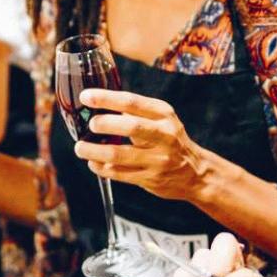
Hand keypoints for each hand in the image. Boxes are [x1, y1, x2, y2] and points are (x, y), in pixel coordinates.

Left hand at [75, 88, 207, 202]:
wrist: (196, 173)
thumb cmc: (170, 140)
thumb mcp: (162, 119)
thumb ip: (135, 111)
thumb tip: (98, 103)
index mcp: (163, 114)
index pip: (132, 102)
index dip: (106, 98)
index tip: (86, 96)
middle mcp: (164, 135)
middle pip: (130, 127)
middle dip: (104, 124)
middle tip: (89, 124)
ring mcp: (158, 159)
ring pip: (120, 155)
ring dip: (95, 151)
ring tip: (80, 148)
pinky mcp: (151, 179)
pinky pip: (120, 174)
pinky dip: (102, 168)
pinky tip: (93, 163)